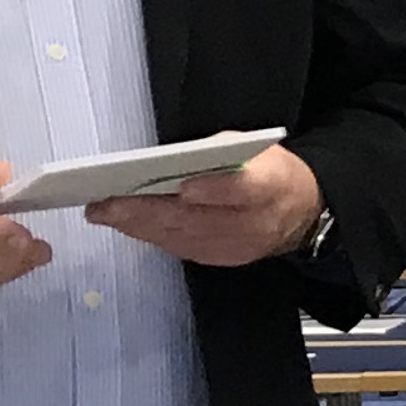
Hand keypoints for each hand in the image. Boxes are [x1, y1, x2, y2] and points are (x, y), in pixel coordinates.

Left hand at [89, 145, 323, 266]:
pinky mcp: (223, 258)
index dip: (212, 190)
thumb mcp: (254, 147)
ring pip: (182, 238)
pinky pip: (182, 249)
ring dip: (139, 226)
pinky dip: (152, 235)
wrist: (300, 213)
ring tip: (104, 213)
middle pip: (196, 219)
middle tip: (106, 204)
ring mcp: (238, 246)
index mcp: (270, 186)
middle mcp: (254, 222)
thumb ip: (217, 152)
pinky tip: (129, 224)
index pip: (242, 190)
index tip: (182, 186)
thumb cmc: (273, 173)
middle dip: (146, 211)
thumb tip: (170, 162)